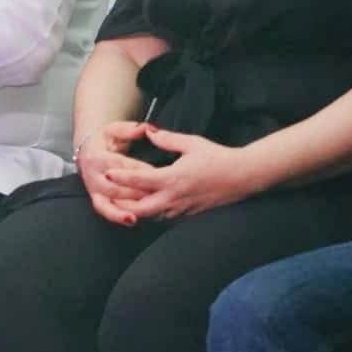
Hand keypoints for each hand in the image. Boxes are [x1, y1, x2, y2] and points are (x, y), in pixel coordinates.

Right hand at [75, 121, 153, 226]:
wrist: (88, 149)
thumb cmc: (104, 139)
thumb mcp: (116, 129)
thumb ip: (132, 129)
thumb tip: (147, 128)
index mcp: (97, 156)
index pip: (121, 165)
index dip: (139, 170)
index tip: (156, 174)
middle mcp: (92, 175)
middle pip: (115, 187)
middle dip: (135, 192)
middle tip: (156, 195)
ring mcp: (93, 188)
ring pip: (110, 201)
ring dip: (126, 208)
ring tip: (144, 213)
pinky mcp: (97, 198)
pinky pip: (105, 210)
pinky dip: (117, 217)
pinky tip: (132, 220)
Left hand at [104, 128, 257, 220]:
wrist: (244, 176)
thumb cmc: (218, 157)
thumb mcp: (191, 143)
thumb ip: (166, 139)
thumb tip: (148, 132)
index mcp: (173, 178)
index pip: (140, 181)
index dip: (121, 178)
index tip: (107, 173)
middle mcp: (175, 197)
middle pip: (140, 209)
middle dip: (121, 204)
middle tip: (107, 196)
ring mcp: (183, 209)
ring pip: (151, 217)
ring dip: (134, 212)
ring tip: (119, 204)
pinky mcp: (189, 214)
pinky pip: (164, 218)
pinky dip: (150, 215)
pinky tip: (143, 208)